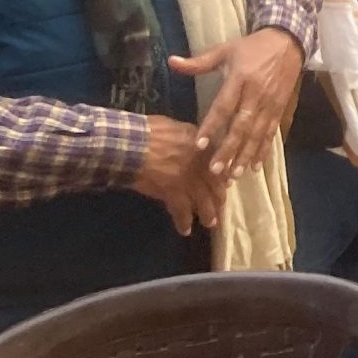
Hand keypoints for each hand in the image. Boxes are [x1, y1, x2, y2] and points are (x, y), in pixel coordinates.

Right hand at [130, 116, 228, 235]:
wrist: (132, 144)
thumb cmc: (150, 131)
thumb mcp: (177, 127)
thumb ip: (191, 137)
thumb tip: (195, 143)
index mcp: (203, 147)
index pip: (219, 165)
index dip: (223, 176)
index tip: (226, 184)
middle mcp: (201, 165)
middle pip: (215, 185)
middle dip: (219, 198)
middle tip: (221, 206)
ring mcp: (188, 180)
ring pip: (204, 201)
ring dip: (208, 214)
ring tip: (211, 223)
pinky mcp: (173, 193)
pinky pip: (182, 211)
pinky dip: (184, 222)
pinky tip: (185, 231)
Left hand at [173, 26, 304, 181]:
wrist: (289, 41)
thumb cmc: (253, 47)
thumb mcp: (226, 49)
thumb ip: (199, 61)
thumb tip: (171, 61)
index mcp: (240, 78)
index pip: (224, 106)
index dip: (212, 126)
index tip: (199, 145)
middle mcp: (256, 94)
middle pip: (241, 126)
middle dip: (229, 149)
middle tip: (216, 169)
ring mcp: (270, 103)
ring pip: (257, 133)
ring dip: (246, 155)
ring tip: (235, 174)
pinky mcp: (280, 108)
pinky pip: (271, 132)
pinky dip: (264, 150)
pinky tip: (255, 166)